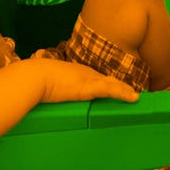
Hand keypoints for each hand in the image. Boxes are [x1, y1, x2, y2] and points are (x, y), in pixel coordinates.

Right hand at [25, 57, 139, 102]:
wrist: (33, 77)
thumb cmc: (34, 80)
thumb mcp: (44, 83)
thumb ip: (47, 86)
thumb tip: (39, 91)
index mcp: (75, 71)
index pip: (95, 77)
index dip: (106, 82)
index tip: (114, 86)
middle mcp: (84, 72)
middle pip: (107, 79)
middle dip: (119, 86)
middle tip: (131, 92)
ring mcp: (88, 79)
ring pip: (113, 84)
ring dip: (125, 91)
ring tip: (136, 96)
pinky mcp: (90, 87)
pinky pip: (112, 90)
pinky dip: (124, 94)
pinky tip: (134, 98)